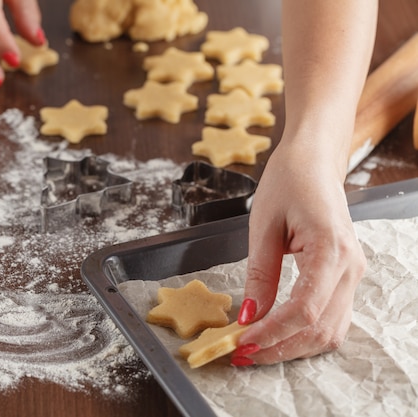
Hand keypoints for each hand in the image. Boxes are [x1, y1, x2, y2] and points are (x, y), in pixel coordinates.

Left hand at [232, 141, 366, 365]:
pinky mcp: (346, 276)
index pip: (304, 309)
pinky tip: (278, 334)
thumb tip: (249, 316)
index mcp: (331, 250)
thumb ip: (260, 274)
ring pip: (330, 330)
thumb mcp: (264, 225)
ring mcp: (353, 273)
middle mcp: (350, 267)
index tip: (242, 342)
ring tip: (257, 349)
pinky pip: (332, 318)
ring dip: (293, 346)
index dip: (272, 332)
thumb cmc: (289, 182)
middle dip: (280, 347)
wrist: (314, 162)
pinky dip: (305, 334)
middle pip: (320, 328)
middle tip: (243, 355)